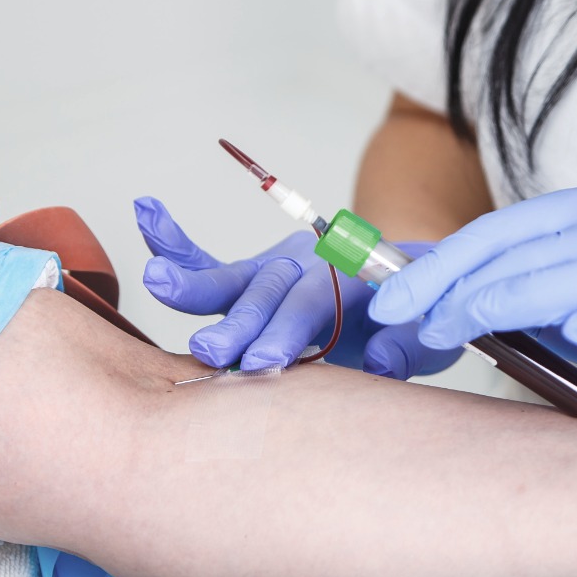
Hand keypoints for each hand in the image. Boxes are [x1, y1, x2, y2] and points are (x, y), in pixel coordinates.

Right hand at [133, 197, 460, 377]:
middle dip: (240, 323)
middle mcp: (311, 265)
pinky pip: (211, 261)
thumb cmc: (420, 318)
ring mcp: (279, 268)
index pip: (316, 303)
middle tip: (213, 351)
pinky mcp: (255, 278)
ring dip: (196, 286)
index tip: (267, 363)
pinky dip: (176, 243)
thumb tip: (381, 361)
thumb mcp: (430, 334)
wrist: (416, 290)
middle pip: (270, 293)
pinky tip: (146, 213)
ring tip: (158, 281)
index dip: (290, 331)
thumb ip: (408, 346)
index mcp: (355, 277)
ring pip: (235, 278)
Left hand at [367, 183, 576, 423]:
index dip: (440, 264)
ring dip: (514, 303)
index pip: (498, 230)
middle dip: (462, 287)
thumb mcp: (554, 301)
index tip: (390, 302)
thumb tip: (416, 300)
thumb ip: (501, 291)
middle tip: (414, 324)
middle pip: (529, 251)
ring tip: (462, 329)